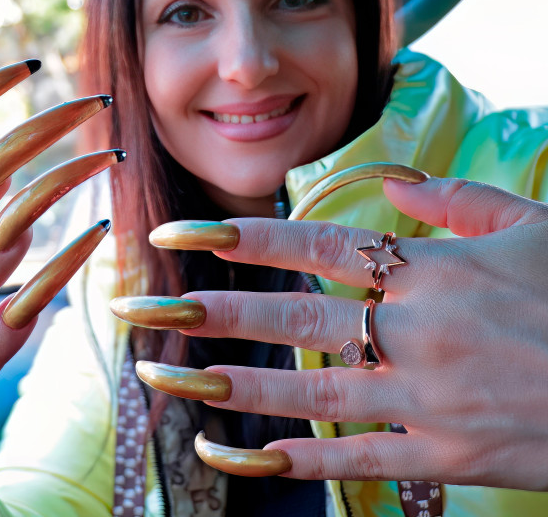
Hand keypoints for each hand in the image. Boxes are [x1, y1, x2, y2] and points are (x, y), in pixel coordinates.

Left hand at [119, 177, 547, 489]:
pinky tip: (231, 453)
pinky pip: (350, 459)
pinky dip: (288, 458)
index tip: (178, 233)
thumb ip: (454, 199)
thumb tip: (390, 183)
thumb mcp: (531, 224)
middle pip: (286, 319)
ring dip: (223, 385)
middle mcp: (413, 332)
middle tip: (134, 307)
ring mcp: (424, 400)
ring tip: (159, 375)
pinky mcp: (443, 459)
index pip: (310, 247)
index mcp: (428, 271)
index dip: (238, 238)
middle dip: (202, 311)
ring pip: (302, 392)